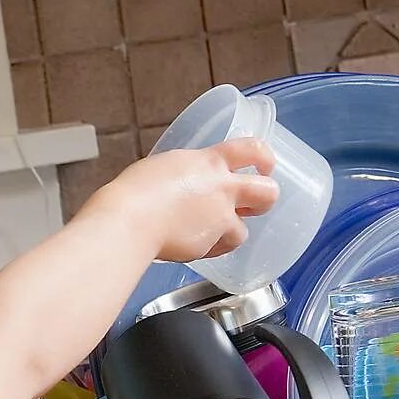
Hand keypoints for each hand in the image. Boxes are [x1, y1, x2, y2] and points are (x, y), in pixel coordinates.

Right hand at [84, 138, 279, 263]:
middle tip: (253, 202)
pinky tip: (193, 244)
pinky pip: (218, 249)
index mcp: (210, 162)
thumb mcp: (166, 166)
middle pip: (268, 192)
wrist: (129, 221)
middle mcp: (222, 190)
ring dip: (231, 232)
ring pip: (243, 231)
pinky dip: (210, 249)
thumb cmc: (135, 191)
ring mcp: (219, 220)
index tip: (263, 165)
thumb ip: (188, 173)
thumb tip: (190, 181)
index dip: (265, 157)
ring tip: (211, 232)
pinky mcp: (209, 246)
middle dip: (265, 198)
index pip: (253, 149)